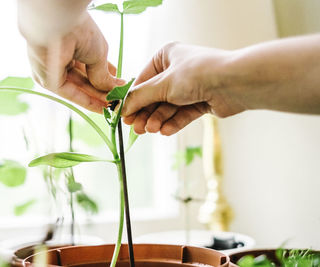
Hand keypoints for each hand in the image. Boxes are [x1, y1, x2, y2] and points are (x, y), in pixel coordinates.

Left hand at [23, 14, 123, 112]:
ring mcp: (52, 70)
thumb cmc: (78, 30)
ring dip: (96, 98)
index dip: (105, 76)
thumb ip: (103, 75)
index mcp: (72, 45)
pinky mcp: (48, 81)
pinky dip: (87, 101)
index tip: (118, 86)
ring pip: (78, 88)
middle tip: (117, 100)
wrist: (59, 24)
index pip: (89, 64)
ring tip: (114, 105)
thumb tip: (113, 90)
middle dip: (102, 91)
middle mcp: (60, 58)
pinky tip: (101, 108)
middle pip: (84, 79)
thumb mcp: (98, 54)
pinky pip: (70, 94)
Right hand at [122, 42, 243, 134]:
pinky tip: (165, 131)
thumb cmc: (197, 74)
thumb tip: (122, 108)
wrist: (234, 83)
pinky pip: (182, 114)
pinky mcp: (200, 101)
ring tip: (151, 130)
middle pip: (154, 96)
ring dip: (158, 119)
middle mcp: (177, 70)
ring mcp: (189, 86)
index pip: (143, 80)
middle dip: (146, 113)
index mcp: (165, 57)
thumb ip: (141, 97)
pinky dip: (173, 122)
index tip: (123, 115)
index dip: (132, 99)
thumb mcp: (163, 84)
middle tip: (136, 129)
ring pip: (168, 107)